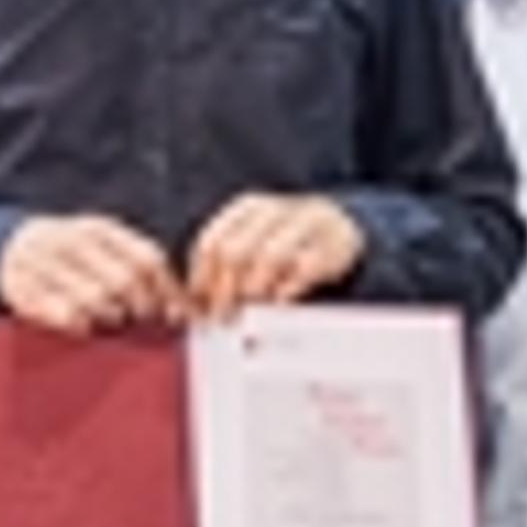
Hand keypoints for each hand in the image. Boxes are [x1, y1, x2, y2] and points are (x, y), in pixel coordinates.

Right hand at [0, 214, 185, 333]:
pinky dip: (80, 324)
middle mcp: (73, 241)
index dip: (167, 290)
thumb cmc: (72, 254)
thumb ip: (139, 265)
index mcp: (100, 229)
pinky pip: (63, 313)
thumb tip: (183, 309)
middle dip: (140, 308)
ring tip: (110, 318)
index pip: (147, 258)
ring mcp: (48, 263)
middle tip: (139, 319)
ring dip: (110, 316)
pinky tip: (83, 324)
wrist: (9, 246)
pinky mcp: (25, 288)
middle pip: (124, 280)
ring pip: (95, 299)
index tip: (174, 314)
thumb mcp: (104, 245)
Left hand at [184, 193, 363, 315]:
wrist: (341, 228)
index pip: (211, 244)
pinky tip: (281, 302)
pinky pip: (305, 268)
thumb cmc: (287, 244)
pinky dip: (289, 289)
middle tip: (225, 318)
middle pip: (235, 252)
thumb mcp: (253, 244)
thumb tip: (184, 309)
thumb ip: (221, 269)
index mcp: (248, 208)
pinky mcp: (334, 242)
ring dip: (256, 290)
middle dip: (225, 292)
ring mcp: (306, 223)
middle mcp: (274, 211)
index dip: (202, 280)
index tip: (201, 309)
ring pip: (268, 257)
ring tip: (252, 312)